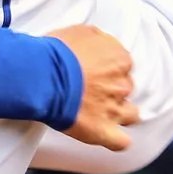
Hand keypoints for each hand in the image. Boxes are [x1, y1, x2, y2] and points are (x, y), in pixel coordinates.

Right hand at [48, 24, 137, 148]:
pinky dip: (116, 140)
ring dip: (119, 114)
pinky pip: (120, 142)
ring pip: (130, 115)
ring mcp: (114, 109)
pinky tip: (109, 136)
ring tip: (101, 113)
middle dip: (111, 90)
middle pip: (125, 88)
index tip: (94, 71)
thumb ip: (97, 39)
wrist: (42, 76)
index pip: (123, 65)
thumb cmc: (55, 53)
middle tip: (90, 90)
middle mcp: (121, 84)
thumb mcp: (79, 31)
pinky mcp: (103, 130)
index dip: (107, 69)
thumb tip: (100, 44)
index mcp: (119, 59)